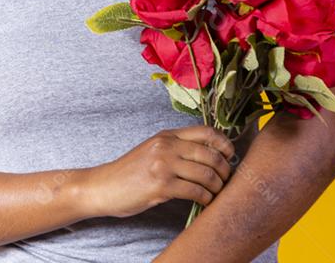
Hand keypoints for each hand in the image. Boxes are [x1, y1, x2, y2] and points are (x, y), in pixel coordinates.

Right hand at [77, 124, 234, 219]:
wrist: (104, 186)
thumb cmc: (130, 172)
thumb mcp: (153, 150)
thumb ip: (177, 148)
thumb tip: (210, 156)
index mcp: (166, 135)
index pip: (206, 132)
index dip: (224, 144)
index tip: (230, 156)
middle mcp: (166, 146)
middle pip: (211, 154)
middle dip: (225, 170)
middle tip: (226, 181)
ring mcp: (164, 165)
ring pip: (207, 174)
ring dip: (218, 187)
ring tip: (216, 194)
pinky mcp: (161, 185)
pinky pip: (196, 191)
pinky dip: (206, 198)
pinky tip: (205, 202)